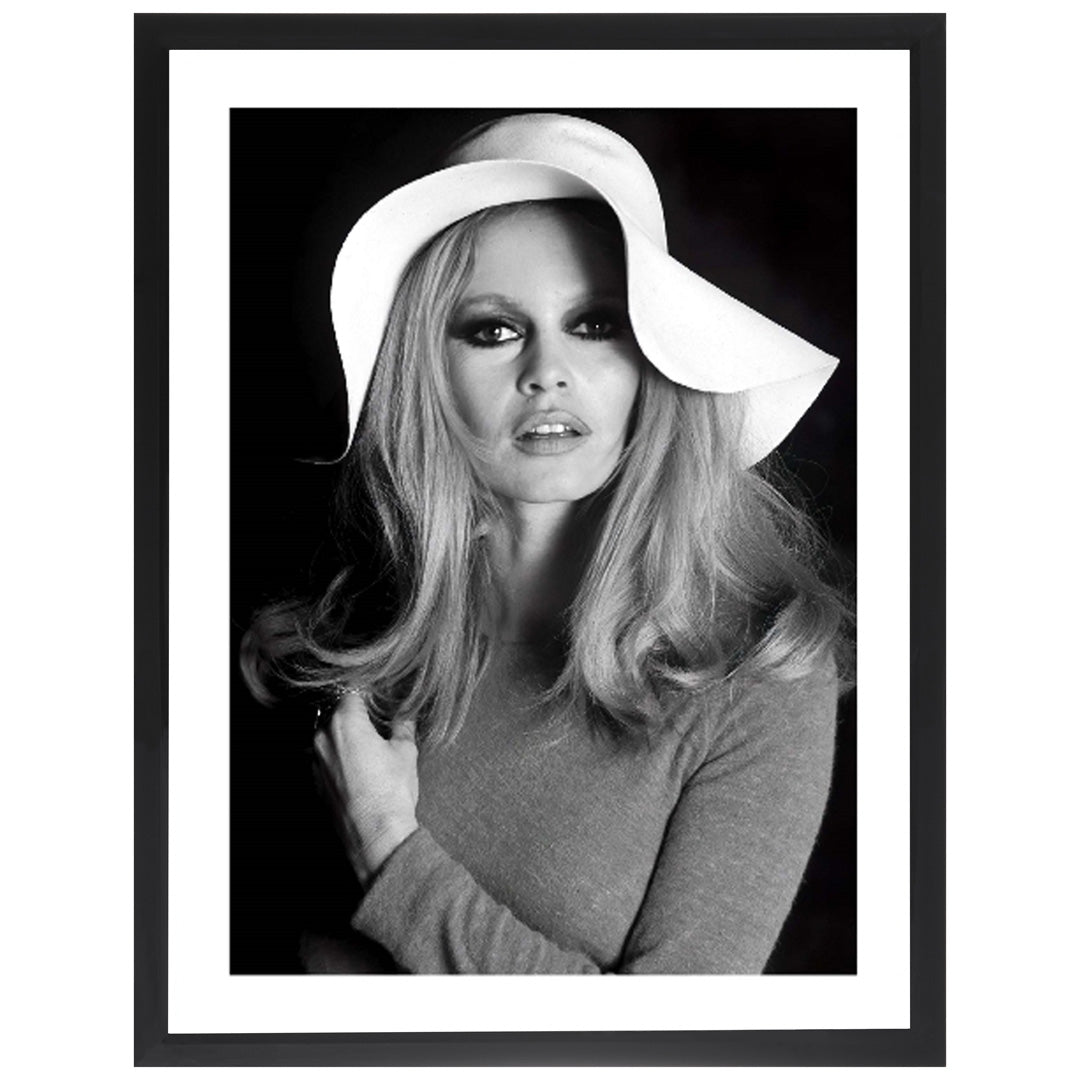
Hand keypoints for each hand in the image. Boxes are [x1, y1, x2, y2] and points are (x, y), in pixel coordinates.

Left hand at [312, 693, 419, 887]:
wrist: (375, 835)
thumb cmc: (390, 792)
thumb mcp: (406, 751)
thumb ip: (403, 726)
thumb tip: (405, 716)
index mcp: (345, 722)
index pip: (352, 693)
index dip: (369, 694)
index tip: (379, 698)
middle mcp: (323, 737)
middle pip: (335, 713)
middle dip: (355, 715)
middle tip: (376, 721)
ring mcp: (315, 761)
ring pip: (328, 736)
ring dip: (344, 736)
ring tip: (368, 746)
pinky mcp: (315, 783)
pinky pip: (325, 759)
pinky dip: (338, 758)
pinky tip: (359, 767)